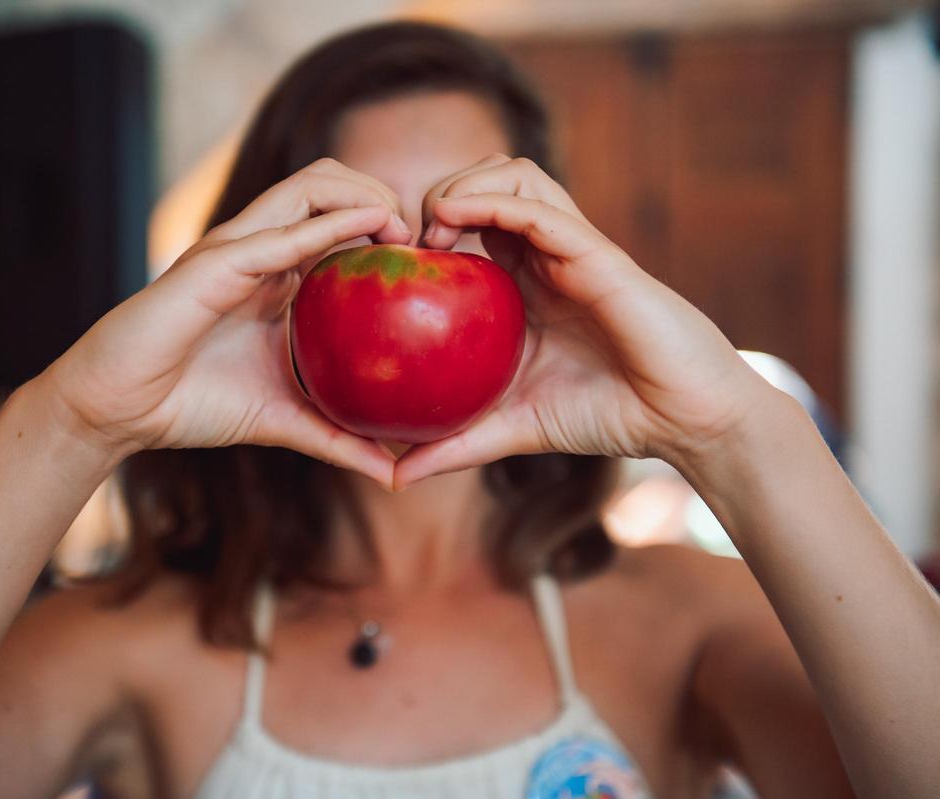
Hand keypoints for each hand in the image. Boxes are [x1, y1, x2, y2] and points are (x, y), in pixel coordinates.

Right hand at [45, 157, 411, 486]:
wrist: (119, 408)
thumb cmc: (192, 404)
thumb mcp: (282, 420)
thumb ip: (337, 438)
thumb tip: (394, 474)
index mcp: (276, 274)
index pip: (339, 219)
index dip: (387, 225)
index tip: (428, 264)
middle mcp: (260, 250)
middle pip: (331, 185)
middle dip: (383, 193)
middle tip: (420, 241)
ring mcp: (237, 249)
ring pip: (310, 184)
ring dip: (364, 193)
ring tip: (401, 229)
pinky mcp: (215, 262)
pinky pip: (281, 232)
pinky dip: (329, 225)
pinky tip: (370, 230)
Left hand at [394, 154, 772, 487]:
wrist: (683, 421)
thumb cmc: (606, 416)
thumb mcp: (511, 428)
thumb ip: (455, 444)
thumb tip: (393, 477)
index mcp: (527, 280)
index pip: (470, 220)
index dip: (425, 226)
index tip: (393, 266)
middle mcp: (547, 254)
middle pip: (486, 180)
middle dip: (437, 192)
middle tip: (409, 245)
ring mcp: (572, 247)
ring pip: (512, 174)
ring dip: (461, 185)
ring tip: (431, 231)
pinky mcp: (596, 253)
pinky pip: (537, 208)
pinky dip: (490, 201)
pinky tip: (453, 220)